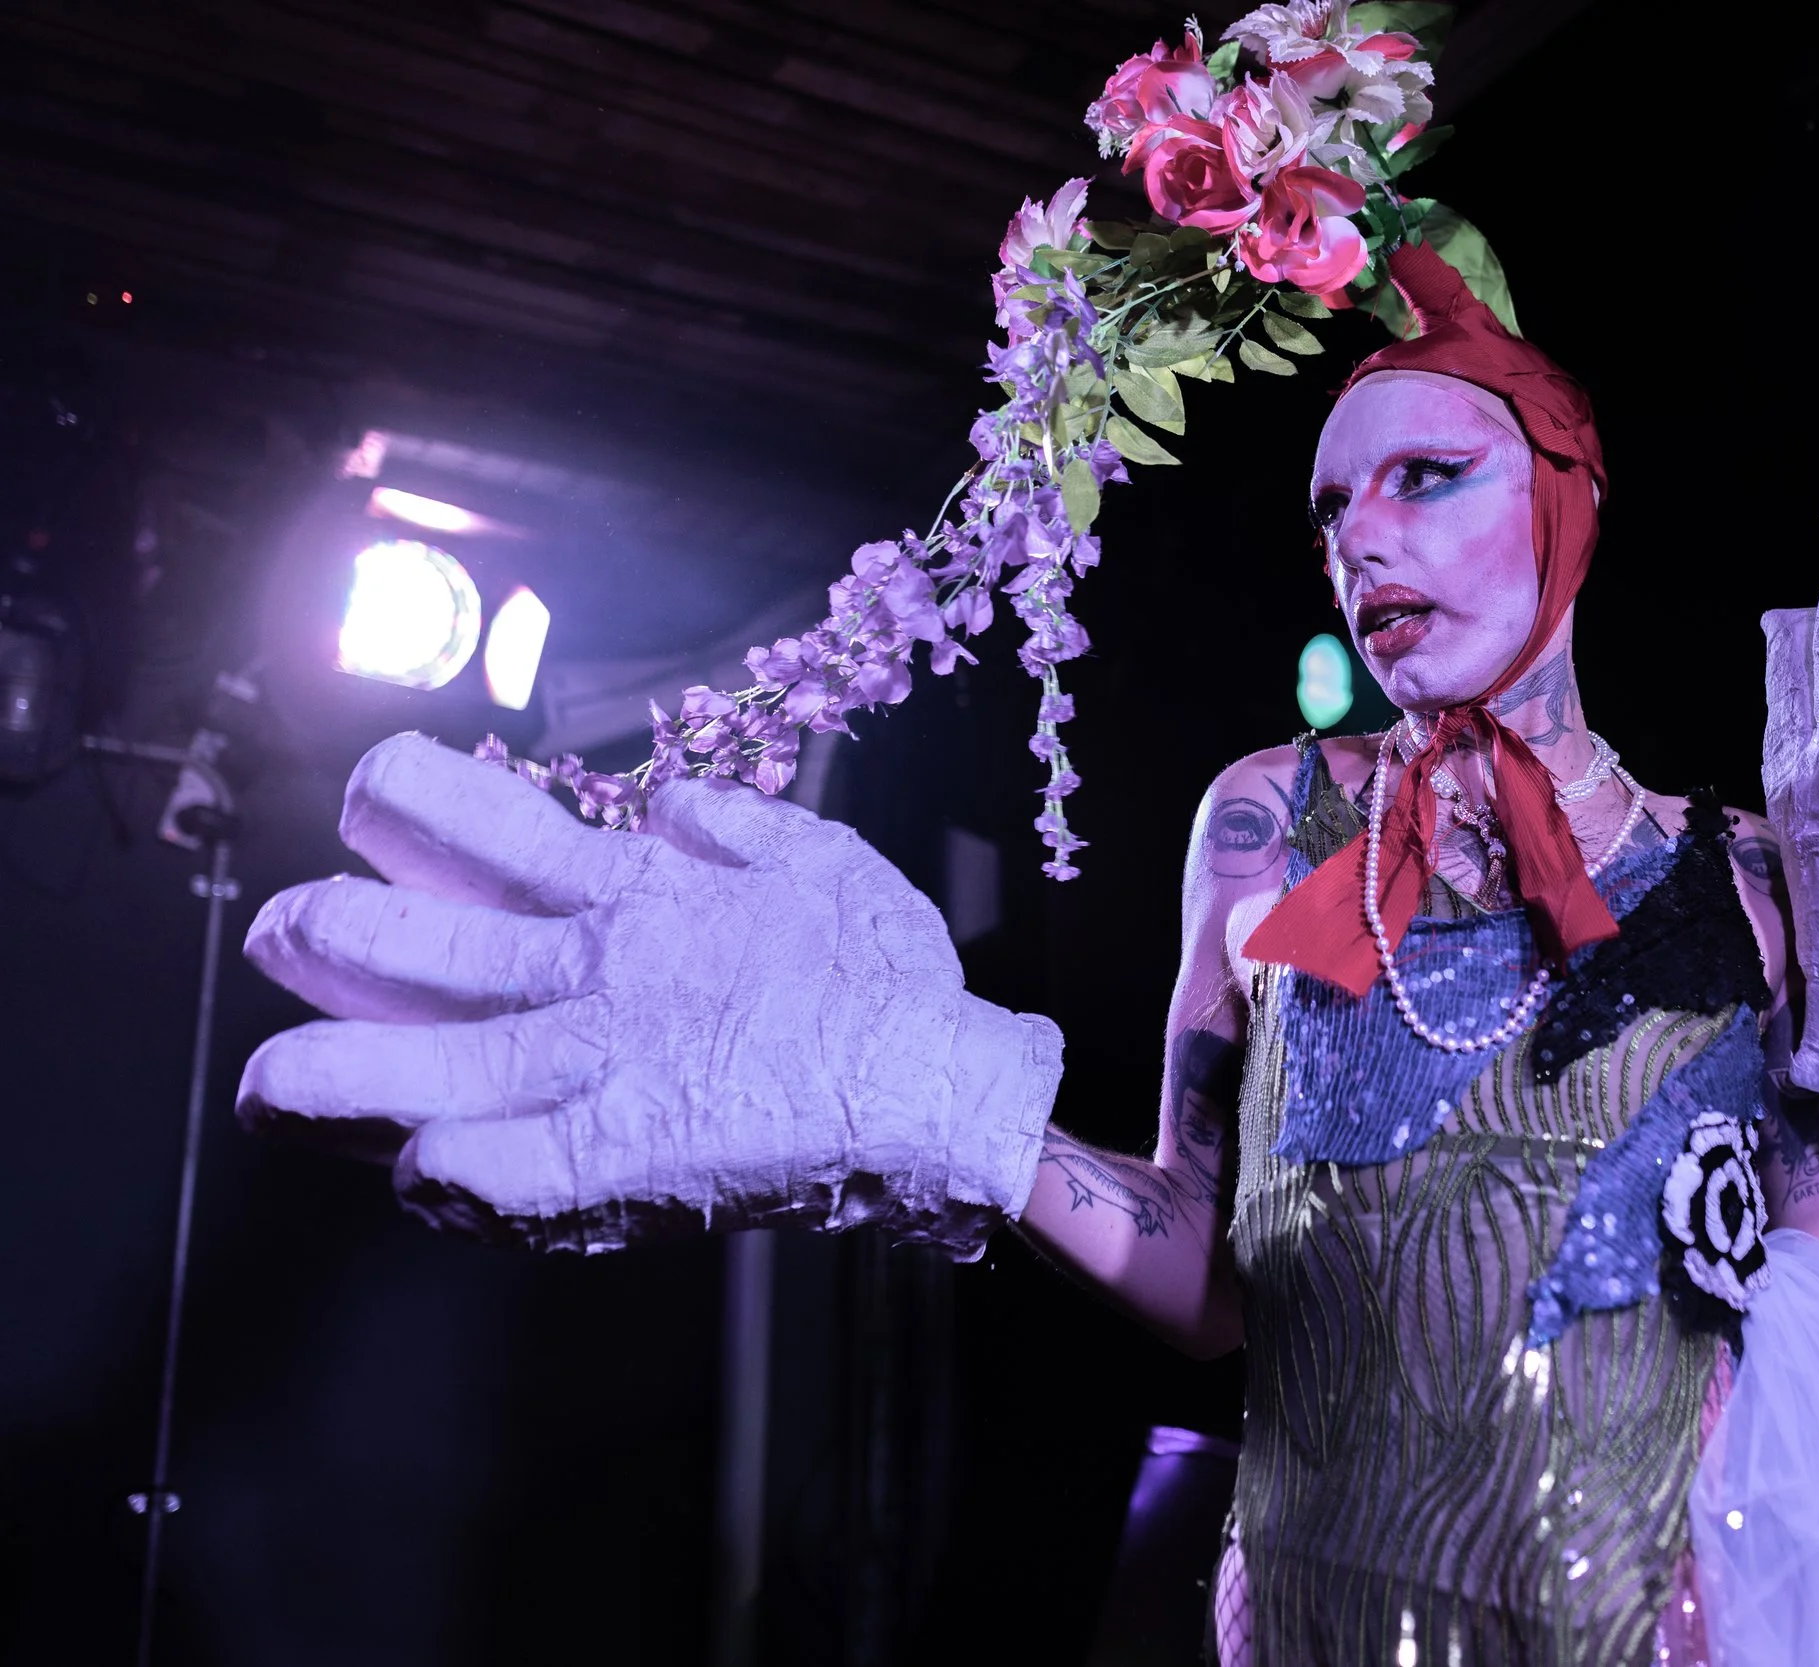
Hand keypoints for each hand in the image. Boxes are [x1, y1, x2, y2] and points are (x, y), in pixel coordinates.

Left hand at [239, 734, 1061, 1252]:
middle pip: (413, 947)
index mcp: (640, 899)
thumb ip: (740, 829)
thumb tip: (672, 810)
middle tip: (283, 933)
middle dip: (323, 935)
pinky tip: (411, 1175)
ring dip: (328, 1081)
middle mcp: (596, 980)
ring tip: (267, 1088)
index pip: (484, 826)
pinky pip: (498, 1182)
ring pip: (419, 1077)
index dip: (406, 804)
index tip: (370, 799)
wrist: (945, 1090)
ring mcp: (598, 1079)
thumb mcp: (824, 863)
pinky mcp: (619, 1172)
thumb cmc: (890, 981)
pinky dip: (445, 1178)